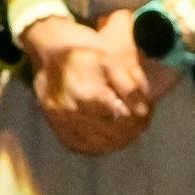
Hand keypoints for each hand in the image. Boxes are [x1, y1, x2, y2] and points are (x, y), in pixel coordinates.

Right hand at [24, 13, 158, 155]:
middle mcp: (73, 113)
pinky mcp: (55, 125)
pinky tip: (105, 138)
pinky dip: (95, 146)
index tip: (145, 111)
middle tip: (139, 122)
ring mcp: (62, 122)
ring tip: (125, 131)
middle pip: (114, 135)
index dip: (141, 117)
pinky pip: (79, 146)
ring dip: (116, 141)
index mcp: (90, 95)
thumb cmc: (83, 50)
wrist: (48, 48)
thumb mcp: (111, 59)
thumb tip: (142, 110)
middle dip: (132, 130)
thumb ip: (130, 86)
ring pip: (98, 145)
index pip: (126, 119)